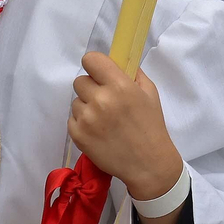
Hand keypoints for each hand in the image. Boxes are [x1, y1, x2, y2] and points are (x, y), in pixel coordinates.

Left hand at [68, 52, 182, 200]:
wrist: (148, 163)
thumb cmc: (151, 126)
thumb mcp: (150, 93)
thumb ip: (133, 74)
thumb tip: (117, 63)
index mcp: (119, 86)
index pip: (91, 60)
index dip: (95, 65)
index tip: (100, 73)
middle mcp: (100, 100)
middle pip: (80, 80)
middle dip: (91, 88)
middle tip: (105, 100)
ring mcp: (86, 119)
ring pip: (76, 101)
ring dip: (87, 107)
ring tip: (104, 120)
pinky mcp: (77, 135)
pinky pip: (72, 119)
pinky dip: (83, 123)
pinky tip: (98, 131)